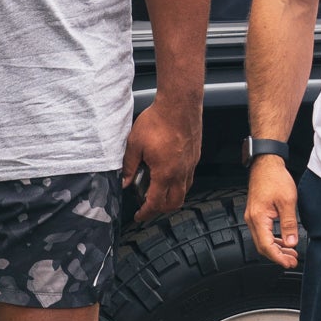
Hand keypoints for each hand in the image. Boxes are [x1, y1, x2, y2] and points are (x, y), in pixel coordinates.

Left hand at [122, 95, 200, 222]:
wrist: (179, 105)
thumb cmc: (158, 121)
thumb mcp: (135, 144)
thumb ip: (130, 166)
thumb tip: (125, 181)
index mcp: (165, 173)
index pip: (155, 203)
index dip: (146, 213)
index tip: (139, 216)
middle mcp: (181, 173)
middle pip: (174, 203)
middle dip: (160, 210)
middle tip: (148, 207)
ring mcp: (190, 165)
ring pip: (184, 191)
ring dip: (171, 197)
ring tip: (158, 192)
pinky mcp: (194, 156)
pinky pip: (189, 178)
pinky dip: (179, 184)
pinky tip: (169, 175)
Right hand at [244, 155, 298, 268]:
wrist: (266, 163)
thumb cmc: (274, 178)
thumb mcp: (287, 201)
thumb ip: (289, 224)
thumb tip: (291, 242)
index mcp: (258, 217)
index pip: (266, 246)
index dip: (278, 257)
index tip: (289, 263)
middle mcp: (251, 218)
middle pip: (262, 246)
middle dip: (278, 256)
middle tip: (292, 261)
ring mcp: (252, 216)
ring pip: (262, 240)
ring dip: (276, 249)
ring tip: (291, 253)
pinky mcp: (256, 213)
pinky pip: (262, 232)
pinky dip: (273, 240)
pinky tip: (283, 241)